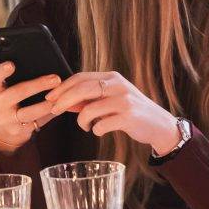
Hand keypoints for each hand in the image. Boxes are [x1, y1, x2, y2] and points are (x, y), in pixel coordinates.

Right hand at [0, 60, 62, 154]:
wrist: (2, 128)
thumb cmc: (6, 99)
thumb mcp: (2, 87)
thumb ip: (10, 75)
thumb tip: (30, 55)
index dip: (1, 72)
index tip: (12, 64)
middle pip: (17, 93)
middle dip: (37, 85)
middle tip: (55, 78)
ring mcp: (8, 119)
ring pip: (29, 112)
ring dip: (47, 104)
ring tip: (62, 96)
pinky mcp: (20, 130)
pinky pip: (38, 122)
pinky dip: (51, 114)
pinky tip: (62, 106)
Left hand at [40, 71, 179, 153]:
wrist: (158, 125)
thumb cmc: (131, 112)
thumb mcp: (110, 101)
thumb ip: (89, 100)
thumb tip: (63, 102)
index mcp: (112, 78)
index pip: (81, 77)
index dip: (62, 87)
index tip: (50, 98)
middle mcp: (118, 85)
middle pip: (82, 88)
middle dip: (64, 100)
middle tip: (55, 111)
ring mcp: (124, 100)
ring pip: (90, 108)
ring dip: (82, 121)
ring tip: (86, 126)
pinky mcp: (129, 116)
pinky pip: (102, 124)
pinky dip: (96, 130)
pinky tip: (100, 131)